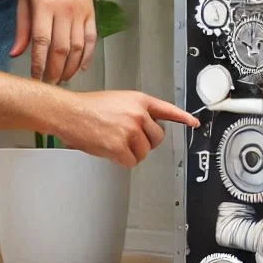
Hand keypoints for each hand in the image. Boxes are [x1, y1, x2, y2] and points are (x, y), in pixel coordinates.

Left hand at [10, 0, 95, 83]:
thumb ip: (21, 27)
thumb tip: (16, 54)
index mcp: (45, 5)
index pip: (42, 42)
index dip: (39, 64)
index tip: (35, 78)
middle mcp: (65, 9)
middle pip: (62, 49)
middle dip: (55, 71)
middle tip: (48, 85)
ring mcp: (81, 10)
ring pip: (78, 48)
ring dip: (70, 68)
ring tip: (62, 80)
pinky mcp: (91, 11)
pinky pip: (92, 39)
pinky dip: (87, 56)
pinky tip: (80, 68)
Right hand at [55, 90, 199, 167]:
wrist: (69, 113)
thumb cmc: (88, 108)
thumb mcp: (118, 101)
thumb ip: (136, 111)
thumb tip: (146, 128)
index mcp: (139, 100)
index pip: (167, 110)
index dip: (182, 118)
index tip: (193, 122)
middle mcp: (138, 114)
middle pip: (157, 138)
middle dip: (145, 143)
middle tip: (129, 140)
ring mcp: (130, 130)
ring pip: (144, 152)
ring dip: (131, 152)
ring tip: (114, 142)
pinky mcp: (120, 146)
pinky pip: (131, 162)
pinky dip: (121, 160)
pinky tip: (110, 150)